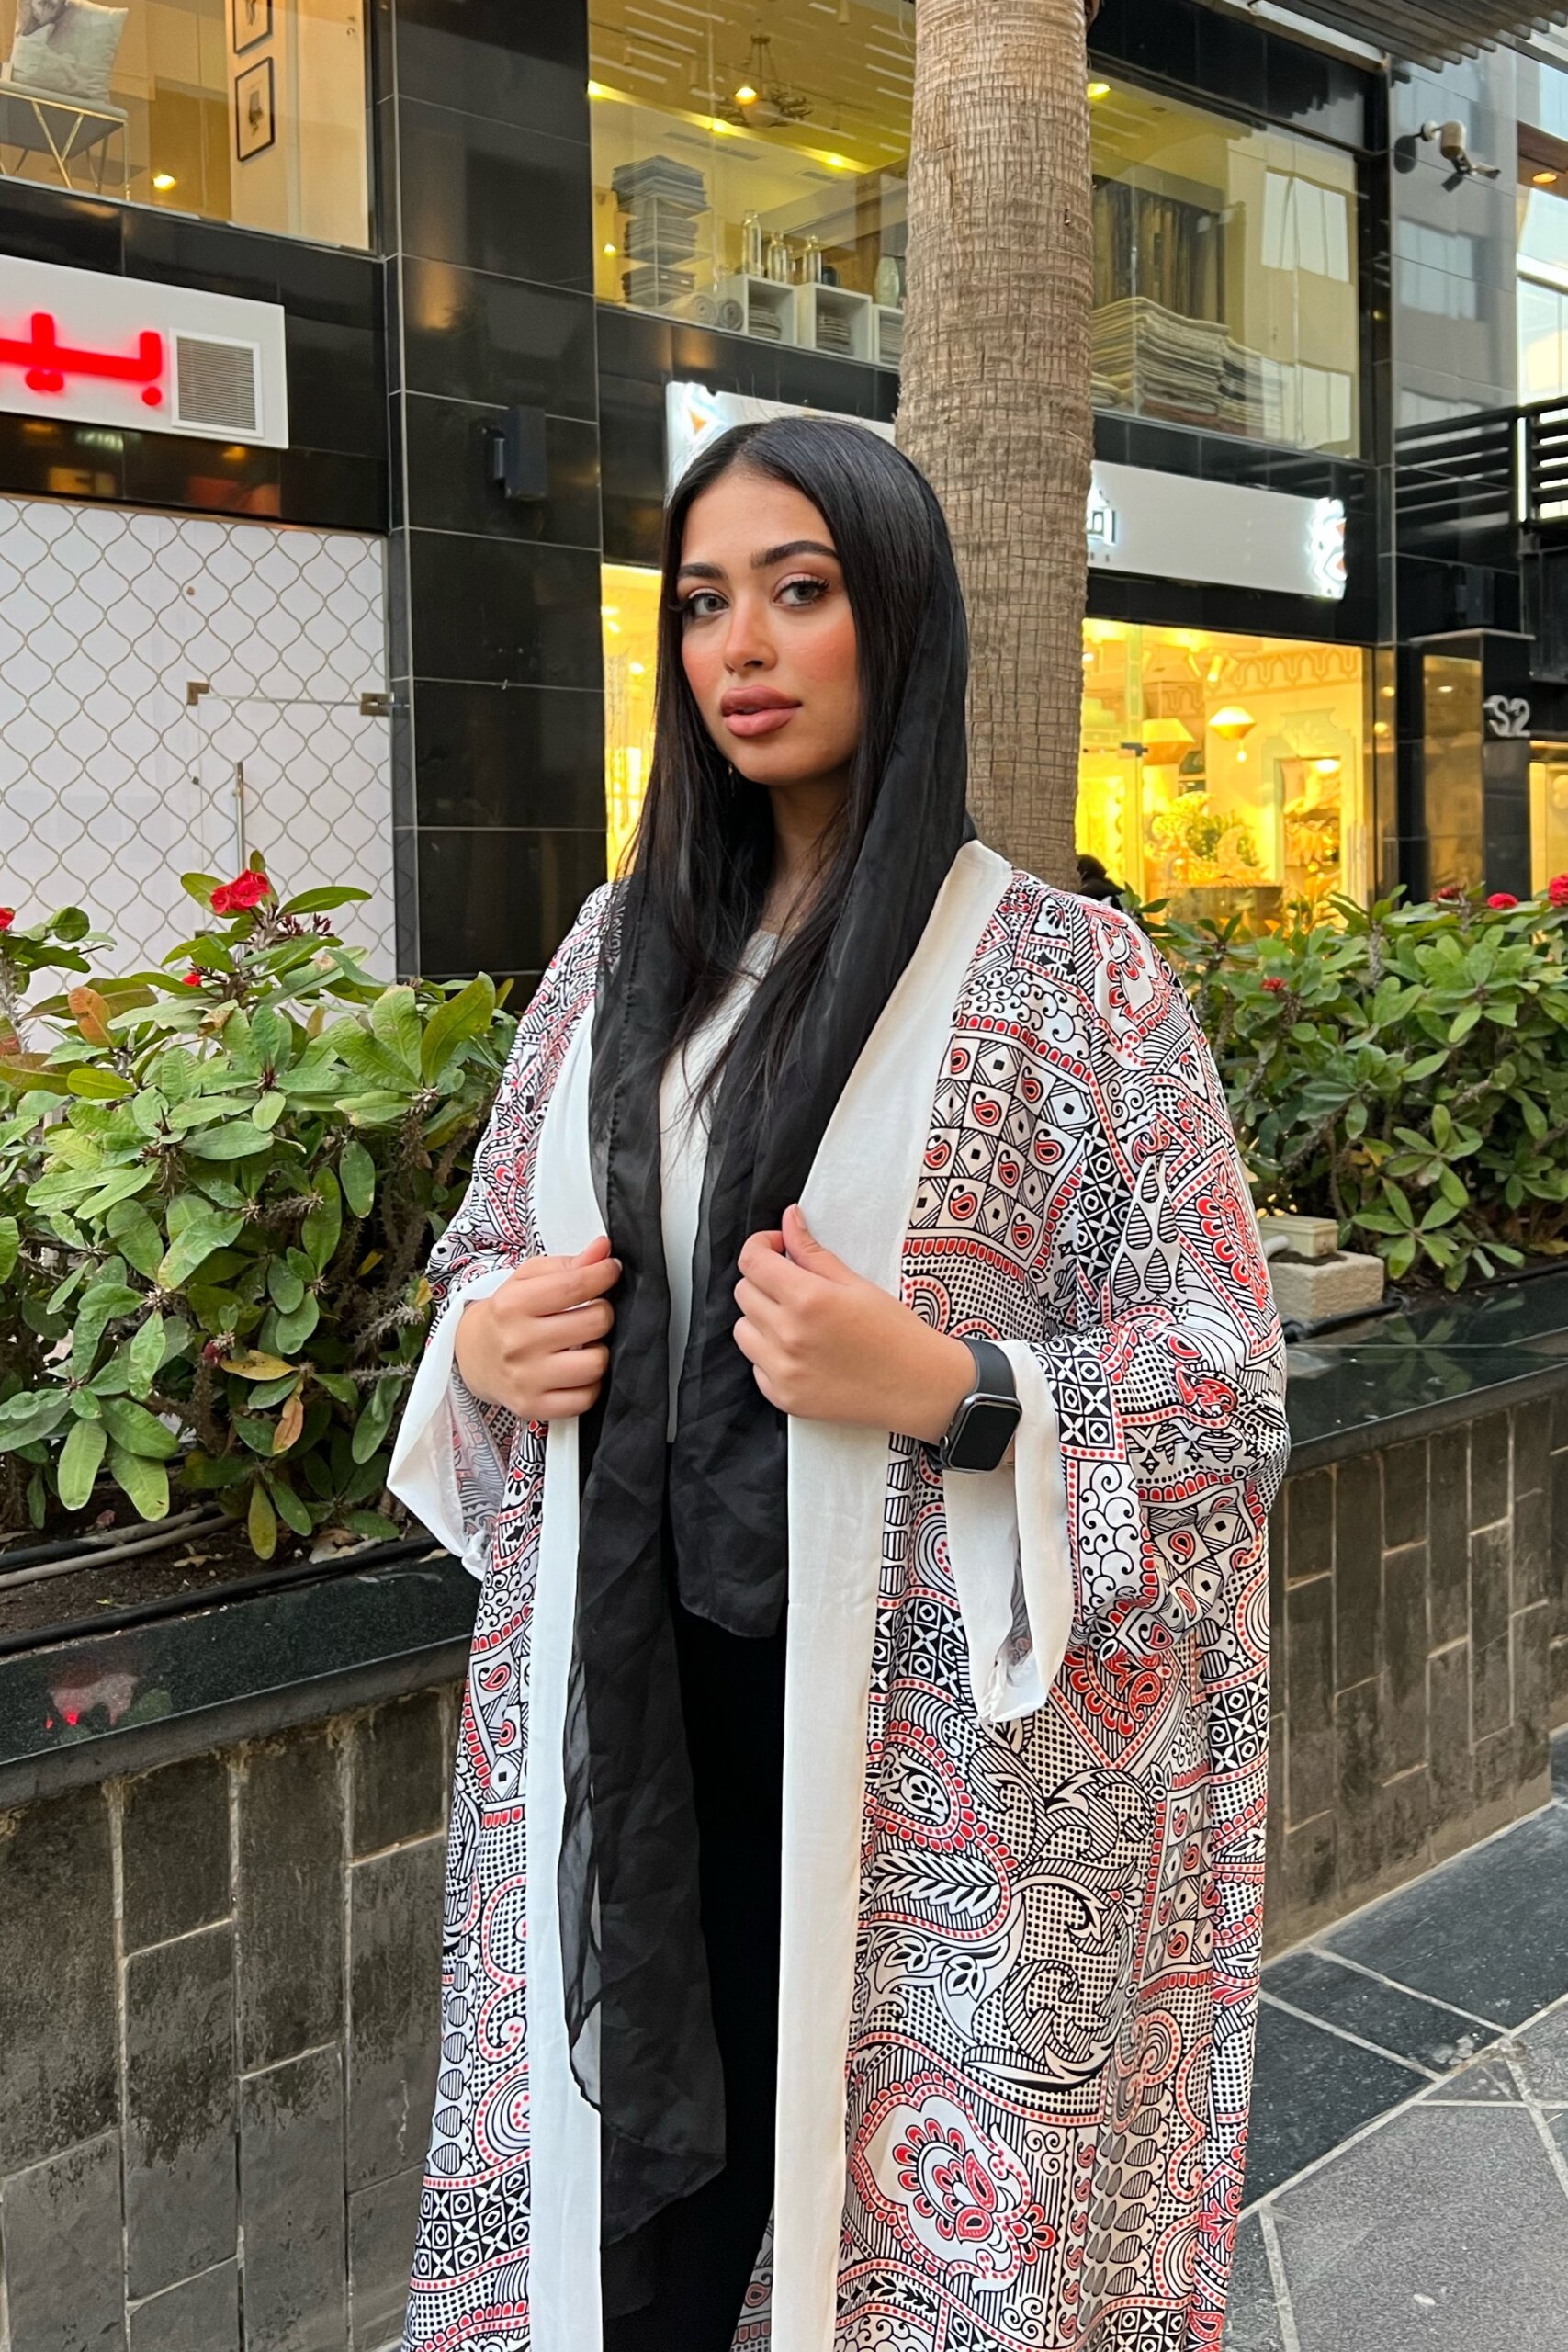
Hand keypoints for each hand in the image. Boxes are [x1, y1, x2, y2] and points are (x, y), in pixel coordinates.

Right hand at [454, 1234, 619, 1422]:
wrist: (472, 1356)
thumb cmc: (505, 1315)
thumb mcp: (527, 1280)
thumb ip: (567, 1264)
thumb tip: (602, 1249)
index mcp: (512, 1305)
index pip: (575, 1285)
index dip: (604, 1274)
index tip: (610, 1270)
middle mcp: (518, 1343)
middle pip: (595, 1322)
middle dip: (602, 1313)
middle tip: (591, 1313)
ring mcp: (526, 1379)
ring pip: (596, 1363)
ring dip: (599, 1351)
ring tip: (585, 1344)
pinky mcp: (534, 1407)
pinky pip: (586, 1398)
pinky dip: (591, 1384)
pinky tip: (578, 1371)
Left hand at [733, 1204, 974, 1442]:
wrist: (919, 1387)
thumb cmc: (896, 1334)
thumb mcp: (856, 1283)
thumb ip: (813, 1252)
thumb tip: (789, 1221)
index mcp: (808, 1299)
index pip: (752, 1261)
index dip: (761, 1245)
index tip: (778, 1248)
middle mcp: (788, 1335)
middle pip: (743, 1292)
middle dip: (763, 1280)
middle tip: (793, 1284)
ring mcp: (783, 1371)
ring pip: (742, 1329)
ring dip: (761, 1318)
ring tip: (794, 1320)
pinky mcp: (784, 1397)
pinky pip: (756, 1365)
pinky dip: (770, 1354)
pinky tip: (801, 1351)